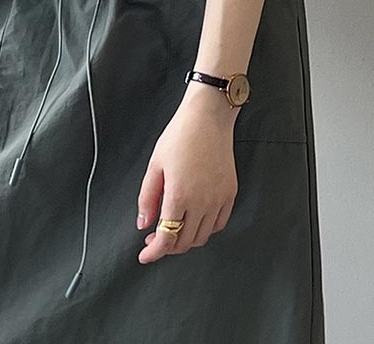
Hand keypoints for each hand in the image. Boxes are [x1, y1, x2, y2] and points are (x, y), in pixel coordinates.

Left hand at [136, 83, 238, 263]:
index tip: (144, 256)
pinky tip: (194, 220)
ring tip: (173, 228)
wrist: (208, 117)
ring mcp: (218, 199)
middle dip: (167, 246)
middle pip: (184, 242)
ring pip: (203, 237)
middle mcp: (201, 202)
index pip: (166, 239)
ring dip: (186, 240)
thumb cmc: (180, 135)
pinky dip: (205, 229)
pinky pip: (218, 224)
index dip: (154, 253)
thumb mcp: (155, 165)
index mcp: (179, 195)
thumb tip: (143, 224)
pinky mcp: (229, 193)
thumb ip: (147, 198)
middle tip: (154, 238)